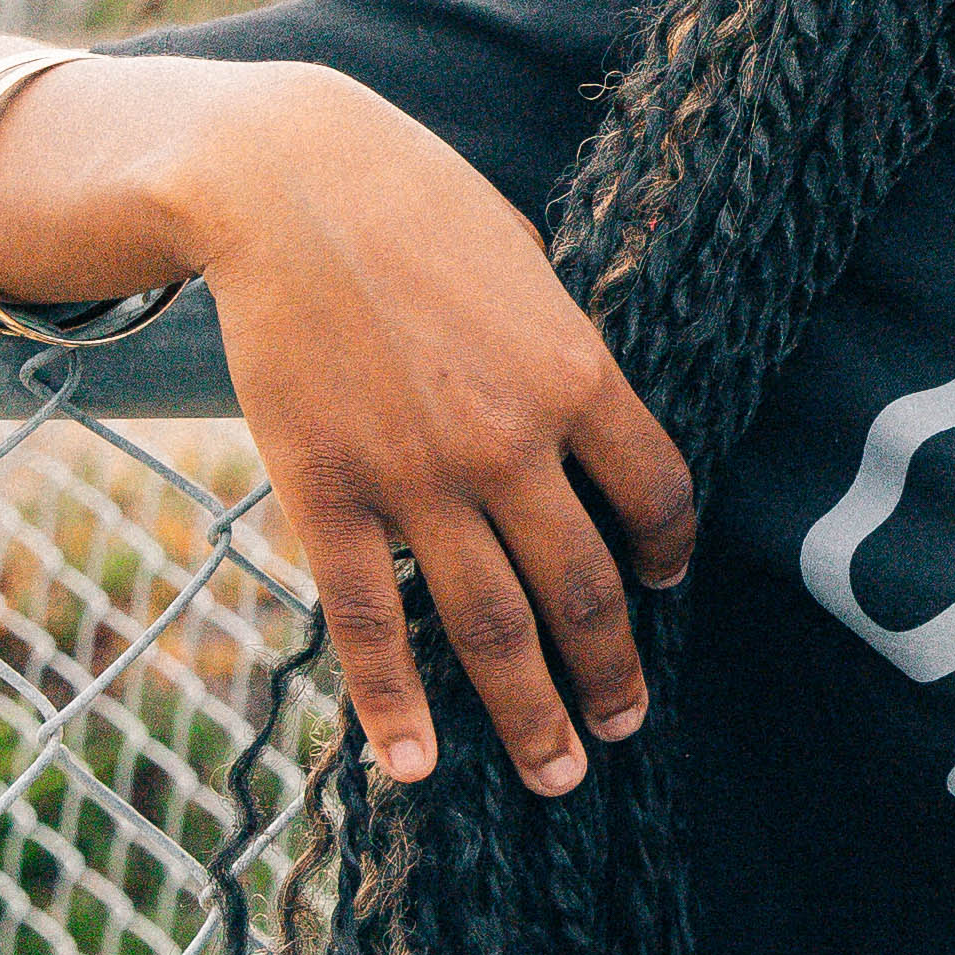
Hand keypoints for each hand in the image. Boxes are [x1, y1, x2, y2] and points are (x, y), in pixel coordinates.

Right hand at [172, 72, 695, 798]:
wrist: (288, 181)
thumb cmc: (418, 209)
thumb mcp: (528, 269)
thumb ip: (564, 360)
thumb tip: (596, 438)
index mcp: (575, 373)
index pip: (654, 495)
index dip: (665, 555)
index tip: (662, 588)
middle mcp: (508, 440)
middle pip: (583, 588)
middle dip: (611, 673)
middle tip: (623, 728)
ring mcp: (415, 476)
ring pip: (491, 625)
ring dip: (532, 712)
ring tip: (560, 773)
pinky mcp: (325, 492)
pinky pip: (366, 620)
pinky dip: (394, 703)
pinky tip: (417, 764)